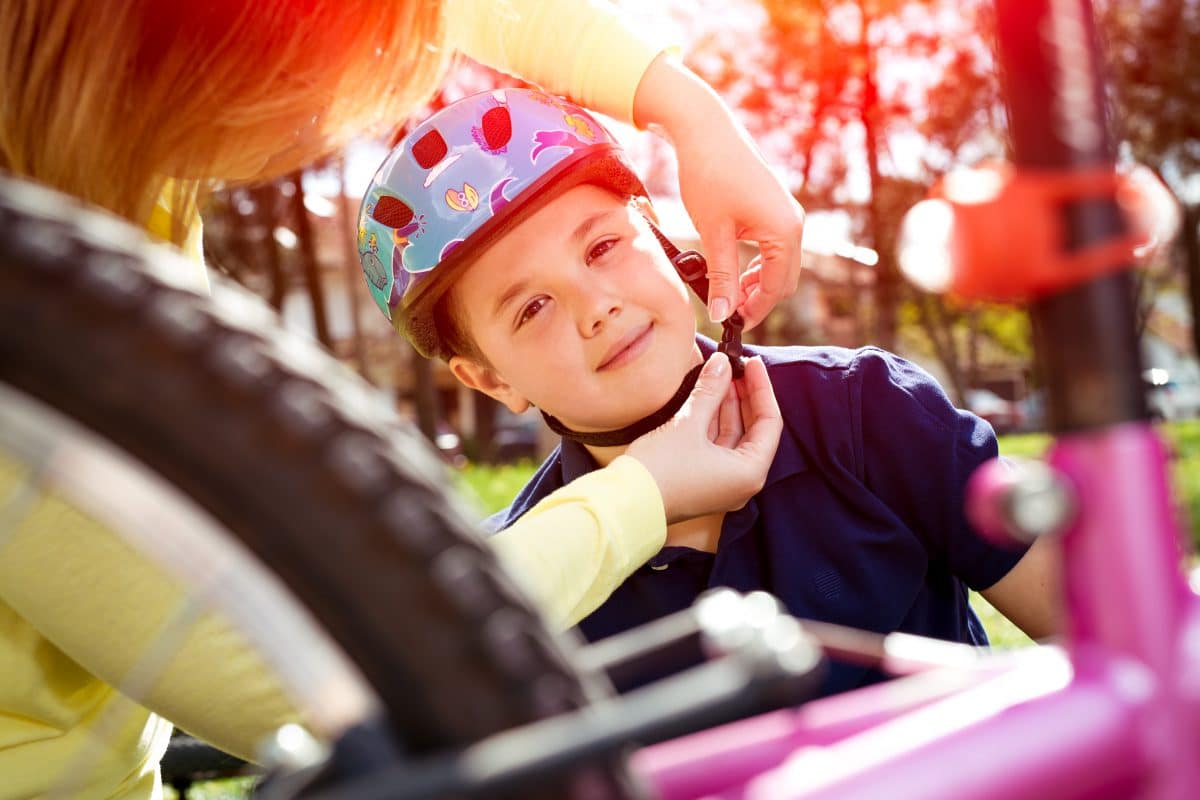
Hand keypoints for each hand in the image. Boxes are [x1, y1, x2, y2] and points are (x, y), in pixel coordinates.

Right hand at [626, 354, 781, 523]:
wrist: (624, 505)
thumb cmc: (660, 470)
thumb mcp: (688, 424)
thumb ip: (710, 391)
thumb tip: (721, 363)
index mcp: (750, 472)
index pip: (770, 422)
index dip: (762, 388)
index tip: (752, 362)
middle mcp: (741, 481)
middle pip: (753, 430)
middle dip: (743, 396)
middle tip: (734, 367)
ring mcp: (721, 483)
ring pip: (732, 436)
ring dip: (726, 406)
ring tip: (719, 376)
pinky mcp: (702, 480)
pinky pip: (716, 445)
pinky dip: (712, 421)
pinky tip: (706, 397)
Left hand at [634, 56, 805, 329]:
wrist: (706, 131)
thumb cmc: (709, 176)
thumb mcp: (713, 233)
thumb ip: (721, 276)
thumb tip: (721, 314)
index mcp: (784, 232)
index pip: (777, 288)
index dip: (755, 310)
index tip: (732, 323)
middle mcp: (794, 224)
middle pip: (785, 280)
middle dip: (759, 299)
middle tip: (728, 311)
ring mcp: (788, 214)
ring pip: (781, 265)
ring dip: (759, 282)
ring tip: (728, 292)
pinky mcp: (776, 208)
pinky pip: (776, 247)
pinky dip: (759, 264)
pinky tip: (735, 268)